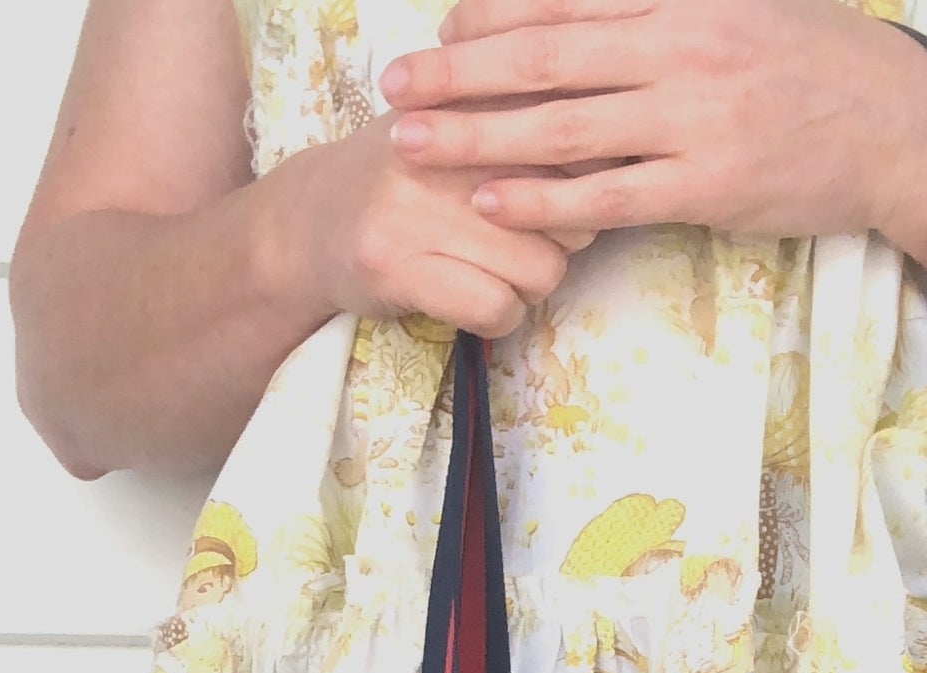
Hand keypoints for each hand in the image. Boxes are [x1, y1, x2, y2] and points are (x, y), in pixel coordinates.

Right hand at [288, 113, 593, 337]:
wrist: (310, 222)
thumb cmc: (407, 177)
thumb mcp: (462, 126)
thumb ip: (530, 126)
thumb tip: (616, 154)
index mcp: (470, 101)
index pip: (571, 146)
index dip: (582, 187)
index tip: (558, 202)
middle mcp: (443, 145)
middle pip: (568, 212)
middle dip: (561, 241)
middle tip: (522, 242)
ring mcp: (416, 207)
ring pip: (540, 268)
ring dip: (530, 287)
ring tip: (496, 275)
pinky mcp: (397, 265)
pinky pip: (495, 306)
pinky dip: (500, 316)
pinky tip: (478, 303)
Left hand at [378, 0, 926, 249]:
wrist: (898, 125)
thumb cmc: (814, 66)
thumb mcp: (738, 7)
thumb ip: (663, 7)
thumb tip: (591, 6)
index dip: (490, 13)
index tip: (438, 27)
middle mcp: (678, 45)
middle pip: (543, 56)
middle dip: (459, 70)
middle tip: (393, 84)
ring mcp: (692, 117)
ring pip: (562, 126)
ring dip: (478, 133)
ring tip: (414, 141)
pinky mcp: (708, 184)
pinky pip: (607, 194)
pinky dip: (543, 196)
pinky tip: (489, 196)